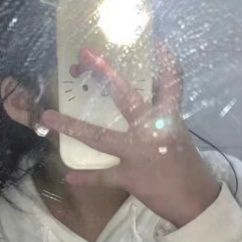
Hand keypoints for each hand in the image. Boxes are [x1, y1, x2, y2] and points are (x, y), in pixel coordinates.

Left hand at [41, 44, 219, 227]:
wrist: (193, 199)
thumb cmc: (185, 163)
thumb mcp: (176, 133)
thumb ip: (157, 116)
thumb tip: (135, 100)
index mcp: (169, 118)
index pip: (170, 84)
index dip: (165, 63)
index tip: (156, 42)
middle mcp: (152, 131)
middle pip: (127, 98)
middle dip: (107, 75)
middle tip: (87, 55)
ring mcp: (138, 154)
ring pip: (99, 137)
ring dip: (72, 126)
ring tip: (48, 116)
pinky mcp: (130, 177)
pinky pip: (102, 177)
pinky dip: (85, 177)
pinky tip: (68, 175)